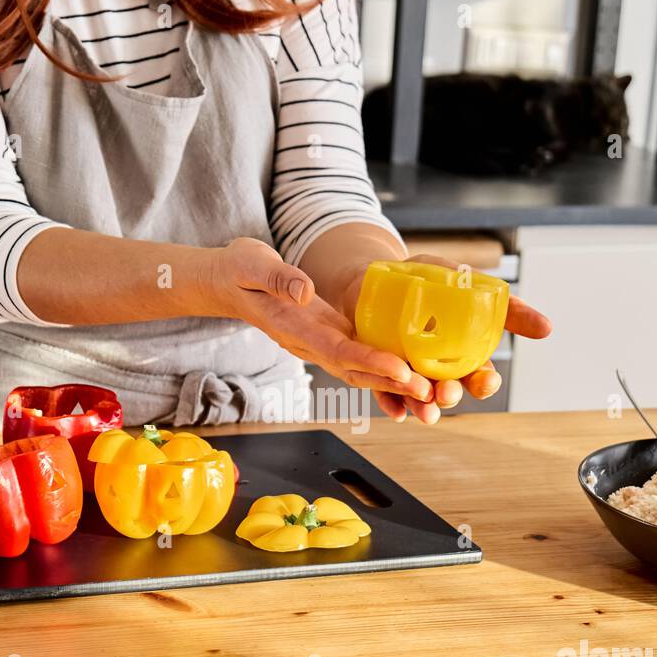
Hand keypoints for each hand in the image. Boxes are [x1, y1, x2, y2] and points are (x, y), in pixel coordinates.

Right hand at [200, 238, 433, 402]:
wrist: (228, 282)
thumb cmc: (240, 271)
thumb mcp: (254, 264)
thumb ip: (278, 278)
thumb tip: (304, 292)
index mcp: (293, 328)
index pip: (336, 350)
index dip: (369, 362)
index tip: (399, 370)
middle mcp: (309, 342)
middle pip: (353, 370)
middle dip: (390, 384)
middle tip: (427, 391)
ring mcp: (320, 342)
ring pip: (358, 369)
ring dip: (392, 382)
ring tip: (428, 390)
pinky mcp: (329, 335)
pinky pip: (358, 357)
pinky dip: (384, 368)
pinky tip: (411, 372)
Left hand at [352, 253, 552, 423]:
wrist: (373, 277)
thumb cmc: (424, 282)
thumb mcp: (464, 284)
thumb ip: (506, 308)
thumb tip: (546, 328)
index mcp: (461, 353)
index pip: (478, 376)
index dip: (484, 383)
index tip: (486, 381)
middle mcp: (435, 368)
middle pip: (448, 390)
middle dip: (450, 395)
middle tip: (448, 393)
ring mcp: (406, 373)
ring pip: (418, 397)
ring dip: (423, 407)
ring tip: (425, 412)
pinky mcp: (378, 374)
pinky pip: (384, 393)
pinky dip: (390, 404)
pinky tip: (395, 412)